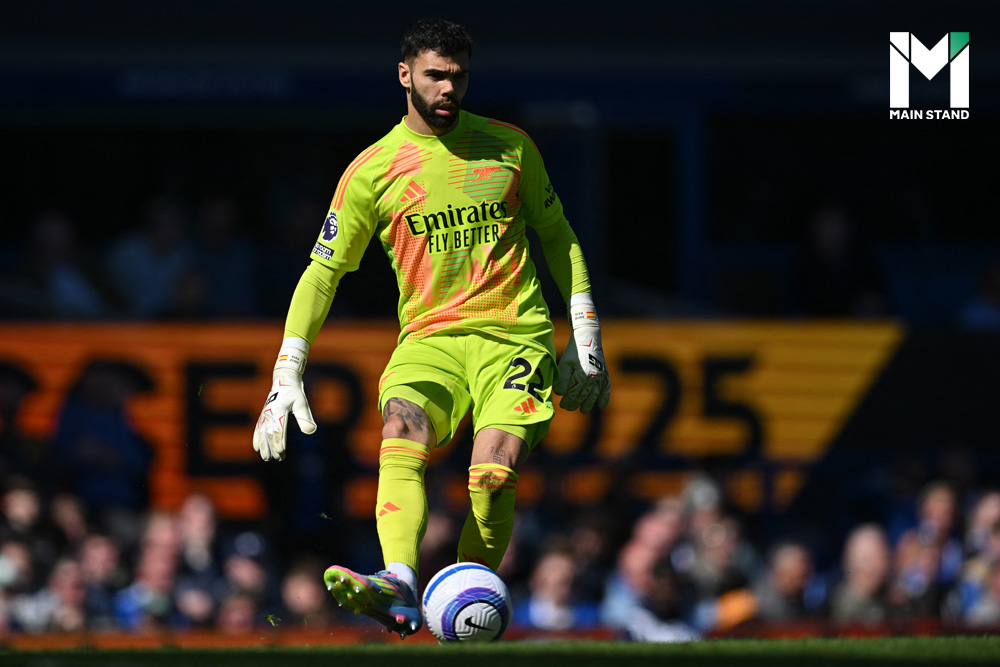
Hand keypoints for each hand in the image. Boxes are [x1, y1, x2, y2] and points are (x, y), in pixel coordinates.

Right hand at [253, 341, 316, 460]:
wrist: (284, 379)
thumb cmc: (294, 391)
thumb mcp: (302, 403)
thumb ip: (305, 418)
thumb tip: (311, 432)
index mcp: (278, 410)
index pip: (278, 430)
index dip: (279, 442)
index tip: (282, 452)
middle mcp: (269, 413)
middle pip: (269, 434)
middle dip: (272, 448)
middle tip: (277, 458)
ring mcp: (264, 414)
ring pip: (262, 433)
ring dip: (263, 446)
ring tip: (266, 458)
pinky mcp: (263, 414)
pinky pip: (258, 428)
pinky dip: (256, 438)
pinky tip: (256, 448)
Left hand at [553, 296, 610, 413]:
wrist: (588, 337)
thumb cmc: (573, 351)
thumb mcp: (565, 362)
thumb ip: (562, 378)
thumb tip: (560, 393)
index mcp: (582, 374)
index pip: (574, 393)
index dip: (567, 400)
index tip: (562, 405)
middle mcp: (593, 377)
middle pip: (583, 395)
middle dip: (575, 403)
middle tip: (568, 408)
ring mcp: (601, 376)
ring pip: (595, 394)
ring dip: (589, 404)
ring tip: (583, 411)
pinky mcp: (605, 374)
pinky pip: (606, 388)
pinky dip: (605, 397)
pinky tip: (601, 405)